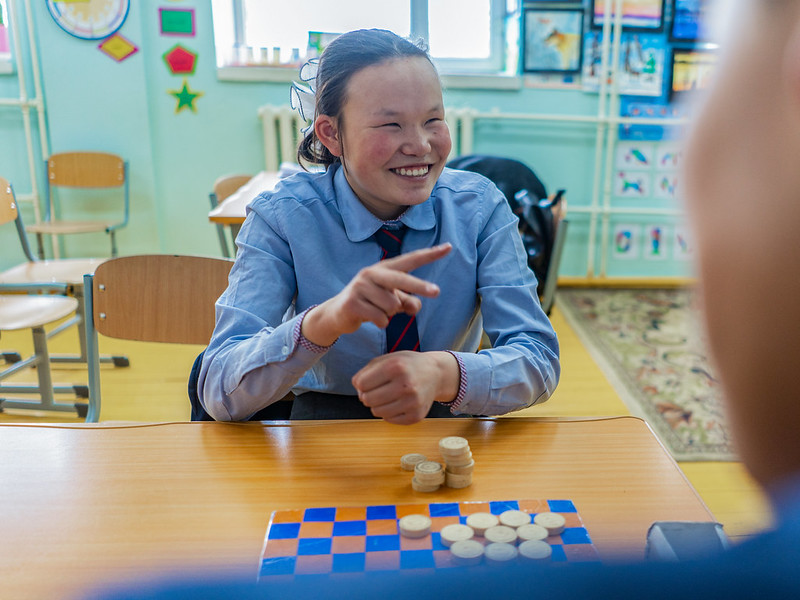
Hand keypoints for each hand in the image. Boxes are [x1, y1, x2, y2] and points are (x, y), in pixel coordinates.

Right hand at [302, 243, 451, 345]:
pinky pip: (380, 317)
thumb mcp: (392, 302)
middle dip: (420, 285)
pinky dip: (380, 322)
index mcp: (384, 269)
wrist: (337, 314)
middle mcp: (372, 273)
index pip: (411, 260)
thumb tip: (416, 307)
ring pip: (392, 305)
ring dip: (389, 314)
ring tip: (377, 311)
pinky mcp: (353, 302)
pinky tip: (370, 319)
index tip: (449, 247)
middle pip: (402, 279)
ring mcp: (361, 286)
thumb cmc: (370, 305)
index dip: (430, 254)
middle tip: (437, 292)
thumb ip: (407, 302)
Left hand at [352, 351, 459, 424]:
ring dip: (378, 404)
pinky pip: (389, 420)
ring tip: (388, 395)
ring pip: (376, 412)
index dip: (361, 383)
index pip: (361, 384)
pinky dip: (389, 412)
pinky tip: (397, 403)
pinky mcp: (416, 416)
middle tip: (378, 389)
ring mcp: (413, 402)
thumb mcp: (387, 359)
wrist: (436, 374)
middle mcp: (406, 385)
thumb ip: (366, 371)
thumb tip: (357, 389)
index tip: (370, 380)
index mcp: (396, 367)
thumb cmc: (407, 365)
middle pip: (367, 399)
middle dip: (368, 395)